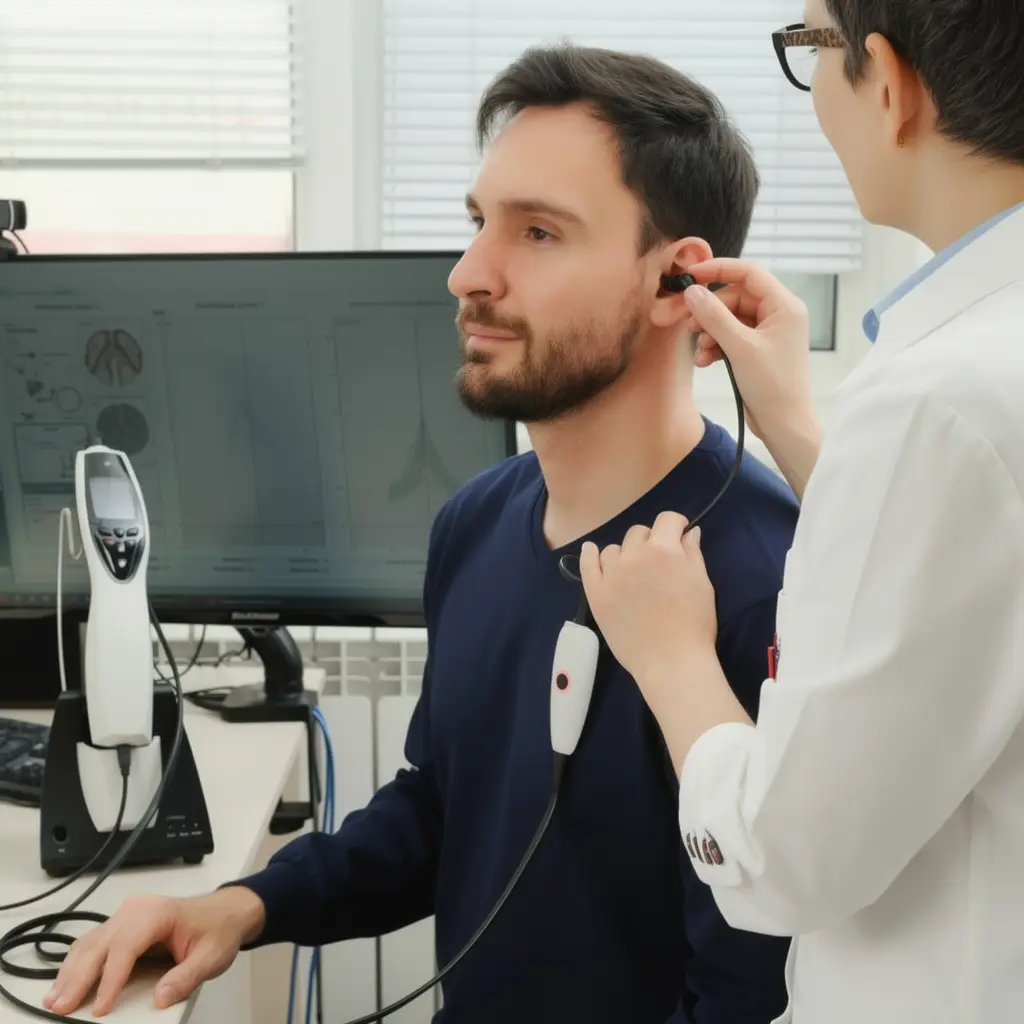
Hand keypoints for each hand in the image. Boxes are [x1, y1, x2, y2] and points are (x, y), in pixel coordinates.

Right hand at [45, 887, 264, 1016]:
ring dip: (70, 972)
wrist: (226, 913)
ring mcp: (126, 916)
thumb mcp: (212, 957)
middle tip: (60, 1008)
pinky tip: (64, 984)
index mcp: (158, 913)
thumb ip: (187, 978)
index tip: (100, 1009)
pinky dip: (76, 965)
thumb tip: (160, 999)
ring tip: (54, 1001)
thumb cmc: (218, 931)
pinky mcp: (121, 927)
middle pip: (100, 944)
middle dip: (78, 977)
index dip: (111, 979)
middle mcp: (137, 910)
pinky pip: (93, 944)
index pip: (127, 946)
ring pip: (89, 944)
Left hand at [578, 512, 716, 688]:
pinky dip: (590, 555)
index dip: (676, 526)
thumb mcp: (702, 583)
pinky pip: (587, 564)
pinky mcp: (596, 593)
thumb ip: (693, 553)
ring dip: (625, 554)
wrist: (671, 661)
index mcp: (664, 549)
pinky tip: (592, 552)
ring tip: (633, 573)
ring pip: (613, 549)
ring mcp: (611, 574)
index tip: (679, 536)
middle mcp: (634, 555)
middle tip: (657, 563)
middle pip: (639, 533)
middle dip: (650, 541)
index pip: (667, 520)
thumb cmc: (694, 624)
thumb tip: (689, 531)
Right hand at [682, 257, 816, 442]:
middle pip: (736, 297)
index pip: (749, 273)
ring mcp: (768, 333)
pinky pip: (732, 336)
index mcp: (784, 306)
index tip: (691, 275)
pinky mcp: (758, 350)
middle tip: (689, 325)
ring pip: (730, 318)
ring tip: (700, 351)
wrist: (784, 424)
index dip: (719, 270)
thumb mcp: (740, 348)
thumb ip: (714, 316)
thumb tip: (693, 292)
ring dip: (711, 332)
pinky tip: (706, 361)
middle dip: (711, 311)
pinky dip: (716, 345)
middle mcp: (779, 314)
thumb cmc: (772, 386)